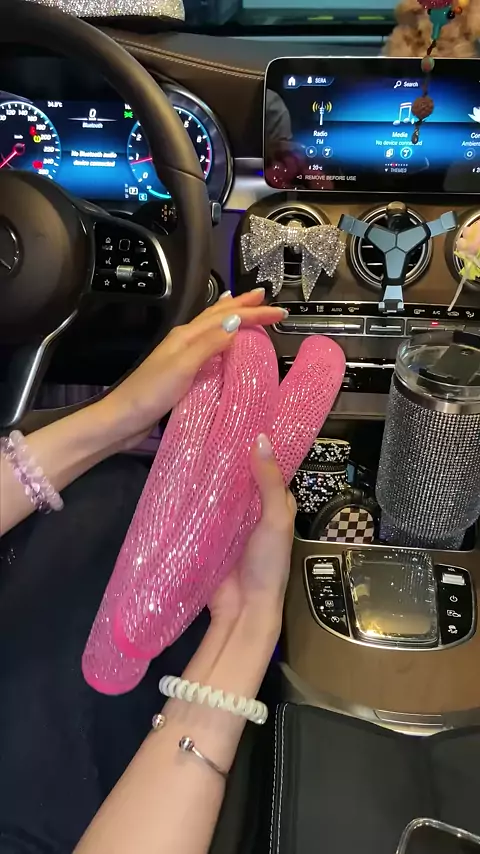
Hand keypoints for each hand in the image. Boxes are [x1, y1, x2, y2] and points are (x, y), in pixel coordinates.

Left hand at [96, 289, 285, 449]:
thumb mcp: (182, 367)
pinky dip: (223, 338)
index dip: (253, 313)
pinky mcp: (183, 372)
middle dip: (244, 306)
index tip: (279, 312)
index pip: (226, 317)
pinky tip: (226, 343)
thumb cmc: (150, 394)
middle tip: (266, 298)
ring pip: (214, 329)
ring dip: (233, 317)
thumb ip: (209, 344)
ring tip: (246, 308)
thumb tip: (236, 322)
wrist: (123, 419)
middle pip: (218, 316)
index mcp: (186, 335)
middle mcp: (185, 341)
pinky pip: (211, 348)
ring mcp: (183, 355)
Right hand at [209, 433, 295, 632]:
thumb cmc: (268, 564)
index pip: (268, 467)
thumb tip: (260, 439)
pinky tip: (181, 476)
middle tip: (208, 424)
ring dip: (209, 475)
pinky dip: (194, 497)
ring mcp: (230, 522)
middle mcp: (254, 510)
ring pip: (220, 492)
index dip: (258, 445)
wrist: (243, 610)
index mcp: (277, 504)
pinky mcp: (209, 535)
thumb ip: (268, 482)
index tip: (240, 417)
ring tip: (191, 442)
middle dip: (228, 457)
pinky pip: (202, 511)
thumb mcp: (275, 520)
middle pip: (241, 477)